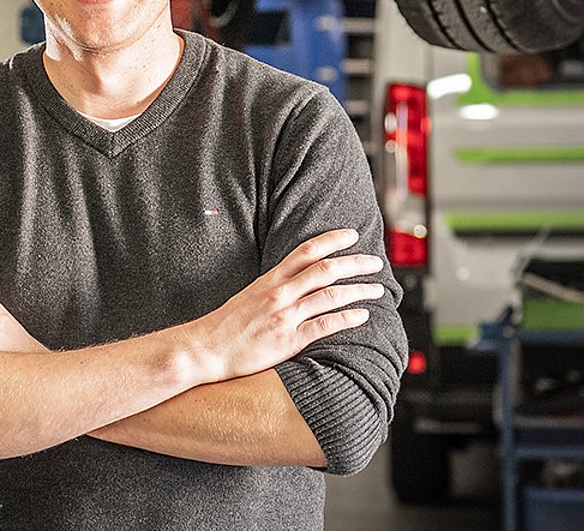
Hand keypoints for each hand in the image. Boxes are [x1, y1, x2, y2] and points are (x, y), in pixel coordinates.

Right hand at [191, 229, 384, 383]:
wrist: (206, 349)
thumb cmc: (226, 326)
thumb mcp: (249, 296)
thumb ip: (274, 288)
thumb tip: (297, 281)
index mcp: (270, 280)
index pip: (306, 251)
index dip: (332, 240)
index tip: (352, 235)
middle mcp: (279, 293)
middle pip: (325, 270)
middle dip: (355, 263)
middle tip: (376, 262)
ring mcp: (284, 316)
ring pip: (330, 295)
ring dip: (359, 290)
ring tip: (378, 289)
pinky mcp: (288, 340)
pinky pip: (324, 325)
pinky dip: (347, 318)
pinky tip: (363, 315)